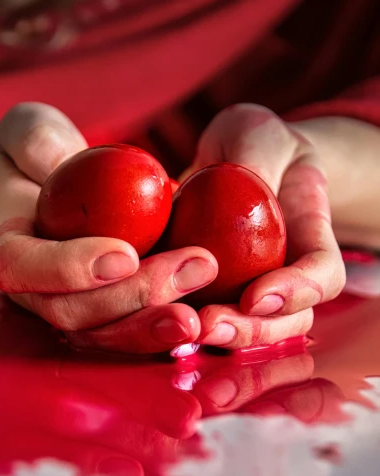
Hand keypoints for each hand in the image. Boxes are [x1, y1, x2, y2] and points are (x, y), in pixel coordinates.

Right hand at [0, 102, 217, 352]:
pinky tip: (209, 321)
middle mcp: (37, 294)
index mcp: (10, 251)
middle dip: (137, 297)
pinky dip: (168, 332)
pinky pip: (135, 335)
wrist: (52, 193)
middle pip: (76, 313)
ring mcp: (75, 312)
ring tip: (205, 311)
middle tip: (197, 266)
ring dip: (157, 325)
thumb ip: (35, 138)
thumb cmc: (37, 155)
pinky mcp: (110, 320)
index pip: (23, 270)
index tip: (125, 254)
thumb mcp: (28, 129)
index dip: (70, 269)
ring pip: (108, 336)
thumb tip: (62, 162)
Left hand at [185, 104, 345, 349]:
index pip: (323, 276)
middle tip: (207, 324)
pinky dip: (181, 328)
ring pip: (249, 333)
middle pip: (287, 322)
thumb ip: (252, 160)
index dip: (297, 293)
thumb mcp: (256, 136)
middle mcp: (288, 275)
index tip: (255, 297)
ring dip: (217, 339)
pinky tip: (152, 323)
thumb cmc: (254, 145)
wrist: (232, 164)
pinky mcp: (211, 300)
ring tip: (183, 331)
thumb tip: (234, 184)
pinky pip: (201, 323)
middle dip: (250, 332)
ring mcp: (252, 293)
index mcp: (311, 237)